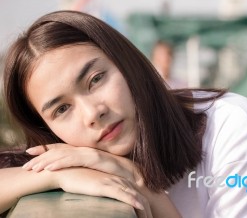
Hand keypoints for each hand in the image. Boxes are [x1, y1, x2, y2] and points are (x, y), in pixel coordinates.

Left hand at [23, 144, 138, 182]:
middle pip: (61, 150)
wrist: (138, 180)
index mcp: (88, 154)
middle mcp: (89, 151)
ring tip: (32, 167)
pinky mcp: (97, 159)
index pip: (64, 150)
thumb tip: (76, 176)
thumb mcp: (99, 174)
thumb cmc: (121, 178)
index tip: (31, 152)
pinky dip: (61, 162)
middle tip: (26, 159)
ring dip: (47, 160)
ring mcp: (93, 154)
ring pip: (65, 154)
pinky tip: (50, 168)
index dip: (47, 150)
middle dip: (42, 154)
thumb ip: (88, 171)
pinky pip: (75, 160)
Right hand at [54, 167, 148, 212]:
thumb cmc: (79, 180)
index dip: (144, 206)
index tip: (148, 216)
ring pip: (133, 196)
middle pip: (139, 196)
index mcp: (118, 180)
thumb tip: (111, 204)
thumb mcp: (96, 187)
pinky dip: (132, 200)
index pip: (137, 195)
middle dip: (147, 211)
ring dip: (143, 209)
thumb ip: (106, 192)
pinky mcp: (104, 185)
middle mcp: (118, 180)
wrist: (65, 171)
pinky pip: (121, 194)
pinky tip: (140, 207)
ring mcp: (112, 182)